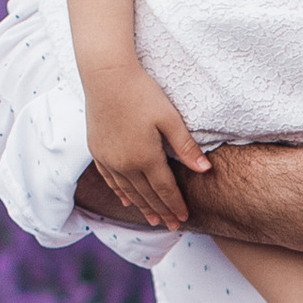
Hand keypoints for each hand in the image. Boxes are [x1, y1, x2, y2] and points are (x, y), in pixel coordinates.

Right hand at [84, 69, 205, 232]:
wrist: (106, 77)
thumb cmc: (142, 93)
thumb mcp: (170, 118)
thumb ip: (186, 146)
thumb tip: (205, 170)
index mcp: (145, 157)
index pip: (164, 190)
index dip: (175, 205)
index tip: (184, 218)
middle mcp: (125, 164)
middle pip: (147, 195)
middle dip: (162, 211)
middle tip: (172, 226)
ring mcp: (108, 159)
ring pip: (128, 191)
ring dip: (142, 206)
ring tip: (153, 219)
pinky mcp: (97, 151)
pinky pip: (110, 180)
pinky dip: (120, 192)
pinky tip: (127, 200)